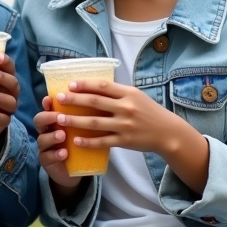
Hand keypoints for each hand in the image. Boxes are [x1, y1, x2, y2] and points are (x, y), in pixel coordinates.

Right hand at [34, 95, 81, 195]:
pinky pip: (47, 156)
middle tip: (58, 118)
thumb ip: (86, 120)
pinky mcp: (46, 161)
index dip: (47, 103)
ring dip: (52, 136)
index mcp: (55, 122)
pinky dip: (55, 154)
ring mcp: (45, 147)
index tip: (50, 99)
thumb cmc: (79, 146)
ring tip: (62, 136)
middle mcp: (47, 132)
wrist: (75, 170)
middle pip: (39, 120)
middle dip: (47, 117)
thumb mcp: (83, 131)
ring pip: (41, 139)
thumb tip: (100, 104)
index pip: (48, 109)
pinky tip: (64, 153)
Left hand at [56, 79, 209, 192]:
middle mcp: (126, 108)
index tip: (70, 84)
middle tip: (59, 99)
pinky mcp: (125, 141)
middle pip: (95, 102)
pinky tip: (76, 140)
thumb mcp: (137, 96)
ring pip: (95, 122)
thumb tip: (93, 86)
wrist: (168, 132)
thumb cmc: (149, 112)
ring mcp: (125, 125)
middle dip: (74, 99)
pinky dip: (88, 141)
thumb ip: (118, 93)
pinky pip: (103, 142)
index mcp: (129, 94)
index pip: (103, 86)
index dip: (85, 84)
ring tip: (61, 119)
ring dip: (76, 120)